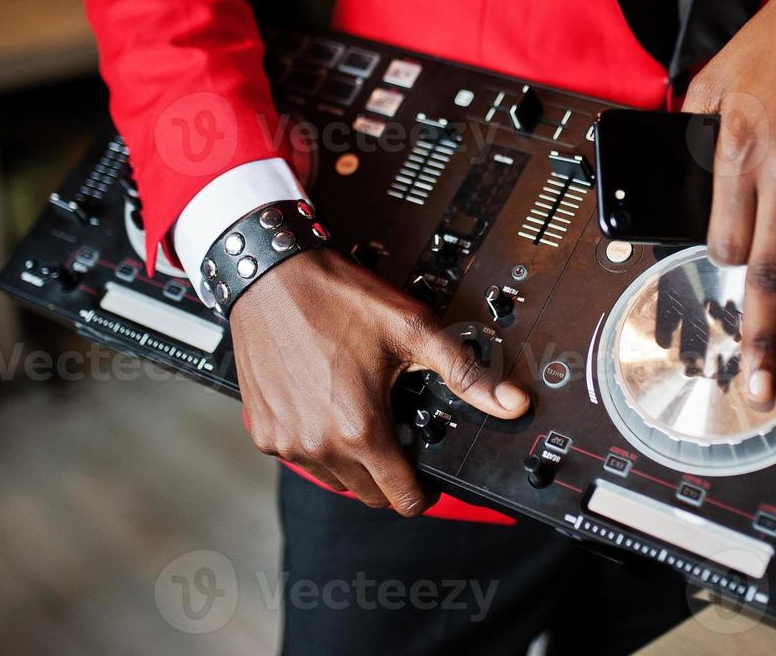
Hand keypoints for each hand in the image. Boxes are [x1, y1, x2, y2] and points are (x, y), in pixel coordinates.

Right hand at [230, 249, 530, 514]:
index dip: (423, 492)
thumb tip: (512, 402)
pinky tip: (325, 407)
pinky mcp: (263, 431)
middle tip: (396, 432)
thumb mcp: (414, 330)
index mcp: (361, 429)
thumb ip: (466, 373)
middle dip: (389, 475)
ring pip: (333, 480)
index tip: (426, 477)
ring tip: (361, 415)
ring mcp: (287, 441)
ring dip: (352, 462)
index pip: (402, 499)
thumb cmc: (337, 298)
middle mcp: (320, 444)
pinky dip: (316, 443)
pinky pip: (299, 457)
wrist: (273, 275)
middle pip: (369, 495)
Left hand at [682, 0, 775, 402]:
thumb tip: (679, 177)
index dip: (723, 262)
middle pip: (768, 268)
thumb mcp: (712, 80)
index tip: (728, 269)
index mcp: (734, 147)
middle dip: (762, 334)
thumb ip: (694, 135)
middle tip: (760, 385)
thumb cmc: (775, 44)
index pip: (723, 237)